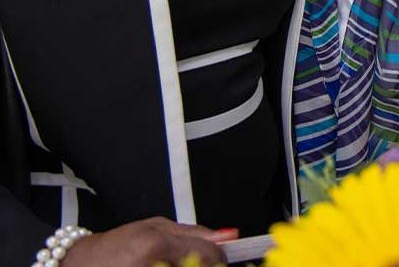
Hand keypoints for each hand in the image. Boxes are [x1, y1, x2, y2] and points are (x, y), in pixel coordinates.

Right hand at [62, 218, 230, 266]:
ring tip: (170, 264)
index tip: (219, 258)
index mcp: (156, 245)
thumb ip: (194, 233)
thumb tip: (228, 237)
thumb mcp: (154, 227)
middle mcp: (152, 265)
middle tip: (190, 262)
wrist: (78, 266)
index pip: (209, 255)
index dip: (218, 257)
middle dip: (202, 266)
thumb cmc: (115, 247)